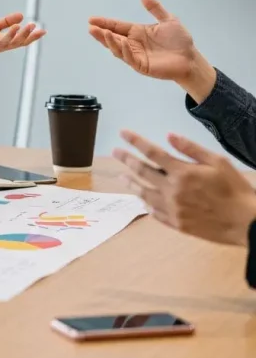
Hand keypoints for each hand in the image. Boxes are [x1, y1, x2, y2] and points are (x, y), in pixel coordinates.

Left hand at [0, 13, 44, 66]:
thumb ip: (5, 22)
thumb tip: (21, 15)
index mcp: (3, 40)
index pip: (20, 39)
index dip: (32, 36)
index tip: (43, 30)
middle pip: (15, 42)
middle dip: (24, 35)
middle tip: (32, 26)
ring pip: (2, 44)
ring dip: (10, 36)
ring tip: (16, 27)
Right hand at [88, 0, 201, 81]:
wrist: (190, 58)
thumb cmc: (179, 41)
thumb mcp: (168, 20)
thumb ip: (155, 8)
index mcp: (137, 32)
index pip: (117, 26)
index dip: (105, 23)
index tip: (92, 19)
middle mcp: (133, 43)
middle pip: (113, 38)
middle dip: (101, 33)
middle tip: (91, 27)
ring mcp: (135, 55)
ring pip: (117, 48)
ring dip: (109, 41)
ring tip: (101, 33)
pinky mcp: (141, 65)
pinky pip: (129, 58)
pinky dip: (124, 51)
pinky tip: (122, 43)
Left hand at [114, 130, 255, 246]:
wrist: (247, 222)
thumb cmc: (235, 189)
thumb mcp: (218, 162)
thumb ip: (191, 149)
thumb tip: (169, 136)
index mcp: (182, 172)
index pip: (152, 152)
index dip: (135, 141)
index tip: (123, 133)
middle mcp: (172, 190)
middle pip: (142, 171)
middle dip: (127, 159)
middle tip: (115, 152)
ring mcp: (172, 208)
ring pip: (144, 193)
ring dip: (131, 183)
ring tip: (121, 177)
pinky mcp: (176, 224)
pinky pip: (154, 212)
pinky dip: (146, 204)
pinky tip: (142, 200)